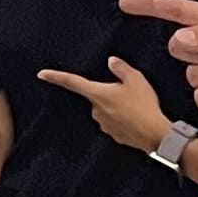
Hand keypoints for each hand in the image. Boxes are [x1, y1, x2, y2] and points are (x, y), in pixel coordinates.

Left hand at [35, 53, 173, 151]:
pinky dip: (123, 119)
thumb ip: (121, 68)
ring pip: (106, 110)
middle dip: (109, 93)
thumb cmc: (144, 105)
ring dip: (117, 107)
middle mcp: (96, 110)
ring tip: (136, 106)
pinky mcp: (113, 135)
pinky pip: (115, 122)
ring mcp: (104, 125)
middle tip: (130, 93)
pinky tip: (136, 118)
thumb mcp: (136, 79)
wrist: (155, 134)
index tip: (42, 74)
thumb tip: (111, 61)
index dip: (56, 77)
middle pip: (97, 96)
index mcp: (98, 94)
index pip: (72, 82)